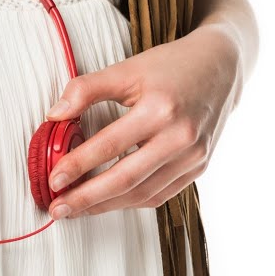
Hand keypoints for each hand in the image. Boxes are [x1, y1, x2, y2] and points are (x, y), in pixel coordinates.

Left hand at [42, 27, 242, 218]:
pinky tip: (106, 202)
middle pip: (126, 179)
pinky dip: (130, 202)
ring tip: (76, 209)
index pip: (110, 145)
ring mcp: (193, 157)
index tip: (53, 179)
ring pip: (143, 194)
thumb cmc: (171, 66)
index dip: (78, 164)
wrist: (221, 67)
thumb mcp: (127, 69)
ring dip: (105, 206)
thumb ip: (86, 89)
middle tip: (57, 207)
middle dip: (87, 198)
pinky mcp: (199, 167)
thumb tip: (54, 115)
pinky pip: (160, 195)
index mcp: (161, 109)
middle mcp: (181, 137)